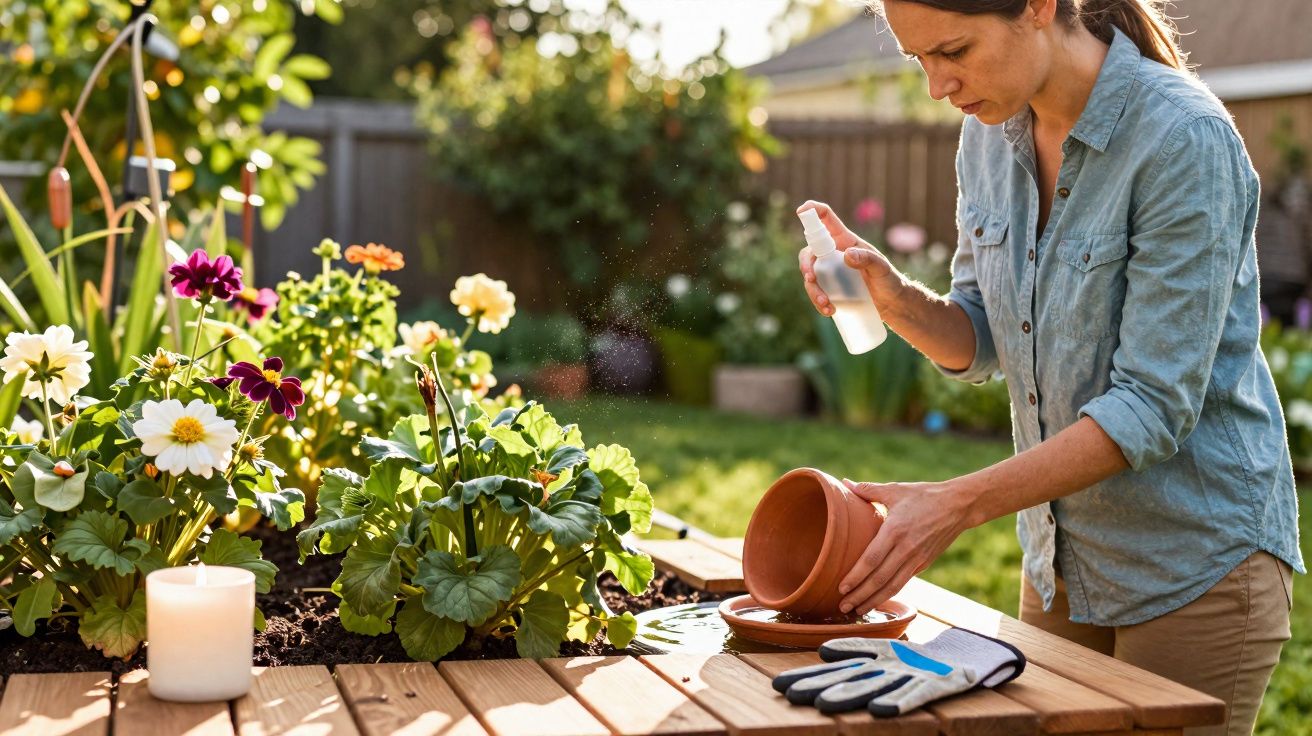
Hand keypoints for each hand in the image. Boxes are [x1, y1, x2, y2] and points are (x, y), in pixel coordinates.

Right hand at [795, 200, 900, 315]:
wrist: (892, 305)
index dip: (812, 210)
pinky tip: (829, 311)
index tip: (802, 211)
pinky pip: (816, 292)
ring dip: (813, 290)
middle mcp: (834, 253)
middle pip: (810, 251)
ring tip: (826, 305)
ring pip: (810, 275)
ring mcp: (830, 271)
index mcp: (845, 240)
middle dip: (806, 264)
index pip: (826, 219)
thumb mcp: (882, 268)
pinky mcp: (830, 288)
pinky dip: (818, 302)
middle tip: (811, 278)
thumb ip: (867, 259)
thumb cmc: (889, 280)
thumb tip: (846, 255)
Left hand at [836, 477, 974, 614]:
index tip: (840, 588)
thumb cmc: (924, 495)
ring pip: (893, 586)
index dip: (855, 577)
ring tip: (857, 611)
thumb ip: (868, 490)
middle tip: (843, 607)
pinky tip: (877, 599)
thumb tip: (844, 483)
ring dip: (874, 600)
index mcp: (895, 530)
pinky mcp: (924, 563)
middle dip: (860, 596)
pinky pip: (904, 582)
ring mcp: (917, 559)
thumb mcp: (896, 490)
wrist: (959, 505)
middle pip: (879, 579)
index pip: (871, 560)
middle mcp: (906, 549)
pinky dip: (889, 593)